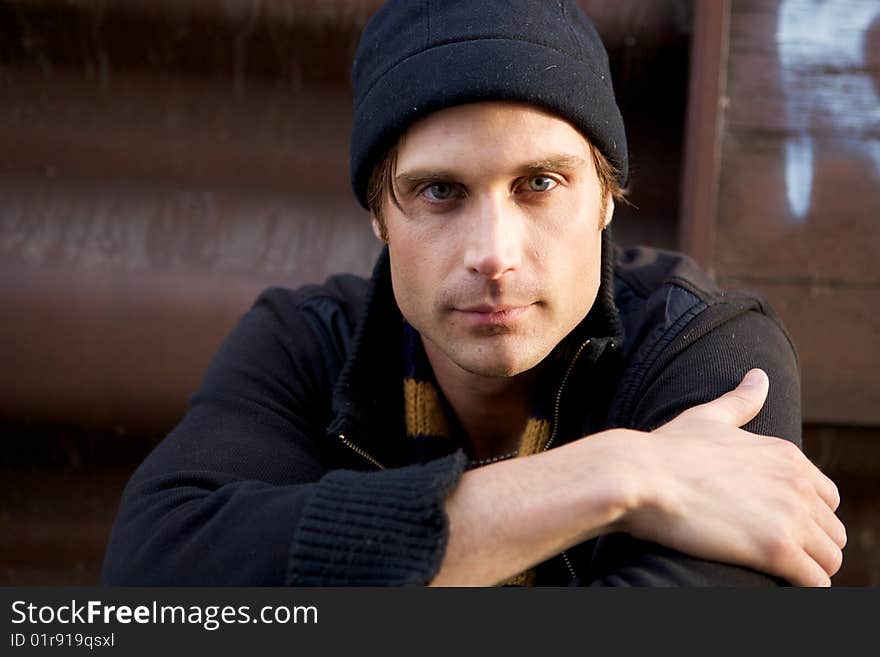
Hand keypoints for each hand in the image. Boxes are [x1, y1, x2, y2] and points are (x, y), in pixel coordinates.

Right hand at [618, 369, 845, 585]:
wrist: (638, 475)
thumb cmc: (664, 449)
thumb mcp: (706, 418)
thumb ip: (740, 401)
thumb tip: (760, 375)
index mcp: (787, 455)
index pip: (827, 497)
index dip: (803, 516)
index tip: (771, 526)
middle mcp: (797, 482)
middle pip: (832, 531)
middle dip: (809, 545)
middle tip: (769, 553)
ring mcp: (790, 515)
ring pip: (830, 558)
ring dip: (809, 568)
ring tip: (773, 572)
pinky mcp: (776, 548)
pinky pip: (816, 582)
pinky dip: (802, 587)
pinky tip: (776, 583)